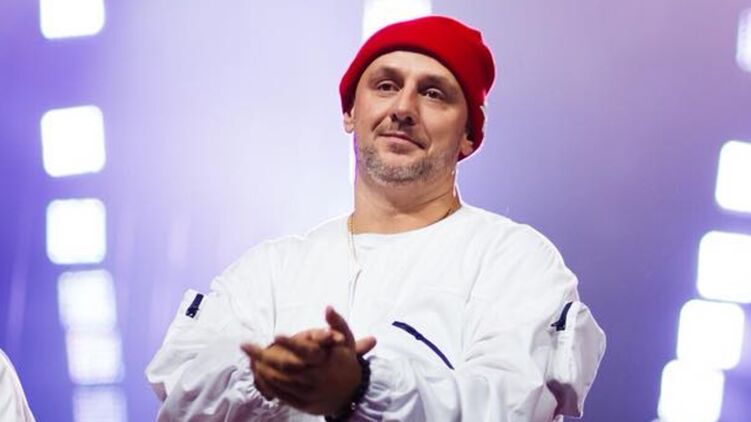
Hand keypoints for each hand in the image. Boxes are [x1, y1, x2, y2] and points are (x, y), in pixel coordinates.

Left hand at [242, 307, 376, 414]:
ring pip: (281, 381)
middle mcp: (317, 378)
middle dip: (264, 356)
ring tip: (249, 357)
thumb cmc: (344, 361)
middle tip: (246, 346)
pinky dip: (267, 383)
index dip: (291, 343)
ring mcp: (309, 392)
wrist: (351, 393)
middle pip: (287, 367)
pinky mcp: (302, 403)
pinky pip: (281, 394)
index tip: (275, 335)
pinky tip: (258, 373)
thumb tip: (328, 307)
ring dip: (262, 369)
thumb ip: (337, 323)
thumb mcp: (346, 340)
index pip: (307, 351)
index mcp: (327, 361)